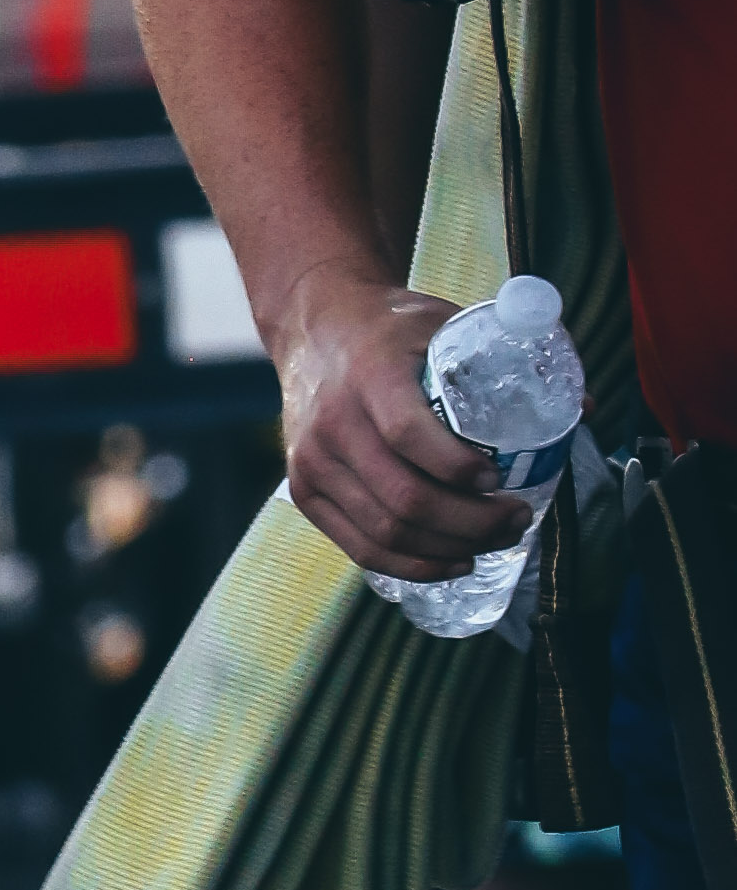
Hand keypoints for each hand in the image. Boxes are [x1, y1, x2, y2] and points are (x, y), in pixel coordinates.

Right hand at [271, 277, 528, 577]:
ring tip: (493, 541)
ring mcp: (312, 461)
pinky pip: (360, 546)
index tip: (500, 480)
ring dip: (450, 547)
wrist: (316, 328)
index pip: (410, 436)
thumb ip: (511, 360)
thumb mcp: (446, 325)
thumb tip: (585, 408)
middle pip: (405, 498)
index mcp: (369, 374)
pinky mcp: (304, 489)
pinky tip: (452, 561)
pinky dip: (411, 564)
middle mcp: (332, 422)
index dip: (460, 469)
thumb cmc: (391, 328)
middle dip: (472, 523)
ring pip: (386, 530)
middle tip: (516, 519)